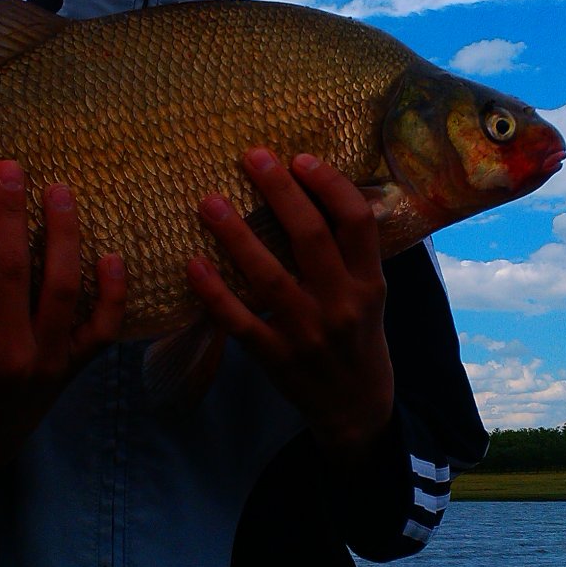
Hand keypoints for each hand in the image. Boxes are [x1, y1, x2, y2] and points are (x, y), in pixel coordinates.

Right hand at [0, 162, 125, 480]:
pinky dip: (112, 293)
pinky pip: (101, 329)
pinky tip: (112, 255)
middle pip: (13, 269)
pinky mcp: (72, 372)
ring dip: (63, 236)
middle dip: (11, 213)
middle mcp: (8, 355)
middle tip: (11, 168)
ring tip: (60, 192)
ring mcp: (47, 364)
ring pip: (63, 289)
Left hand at [187, 148, 394, 463]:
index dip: (329, 185)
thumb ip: (351, 252)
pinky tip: (193, 265)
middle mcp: (341, 304)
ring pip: (269, 277)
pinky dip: (214, 294)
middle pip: (310, 238)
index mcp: (369, 283)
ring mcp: (307, 333)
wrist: (357, 409)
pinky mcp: (276, 358)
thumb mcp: (372, 294)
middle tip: (252, 157)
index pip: (356, 222)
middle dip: (280, 192)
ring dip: (236, 236)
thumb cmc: (360, 338)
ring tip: (209, 202)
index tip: (301, 158)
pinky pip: (240, 322)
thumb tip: (321, 190)